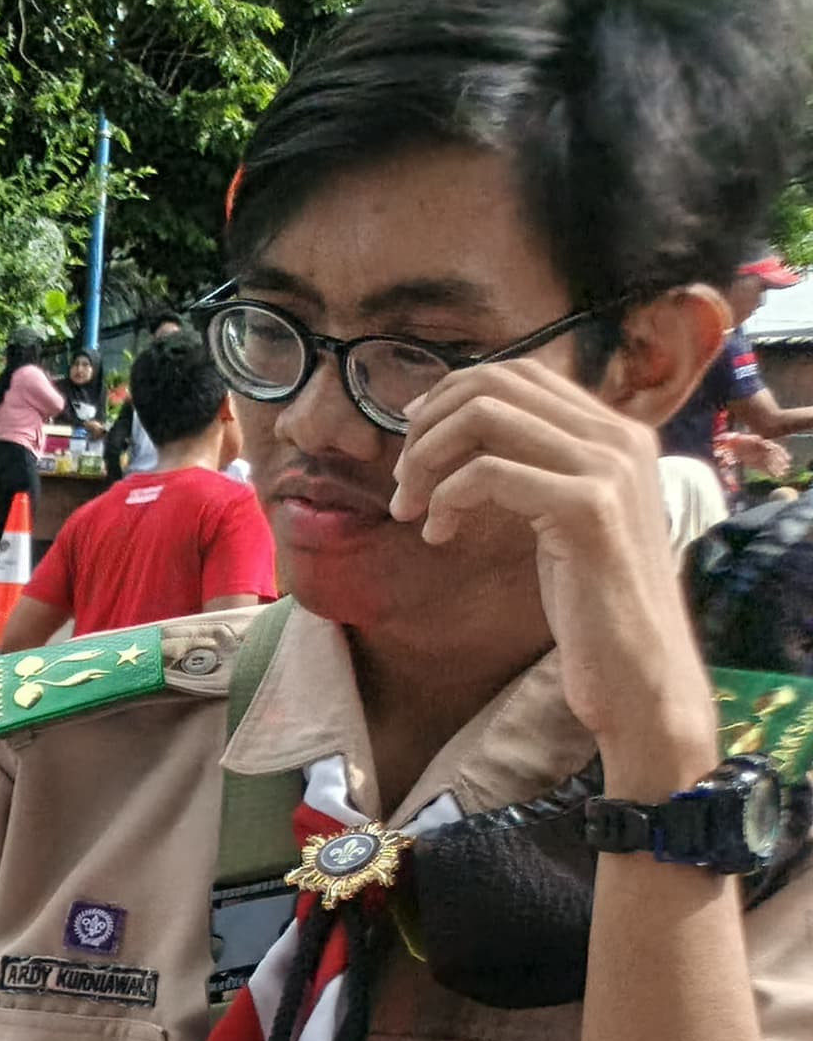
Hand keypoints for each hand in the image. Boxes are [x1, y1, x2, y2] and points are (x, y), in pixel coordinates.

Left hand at [386, 348, 718, 776]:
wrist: (637, 668)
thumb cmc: (590, 601)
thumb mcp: (561, 518)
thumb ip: (533, 468)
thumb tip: (463, 433)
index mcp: (614, 431)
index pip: (519, 372)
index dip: (452, 395)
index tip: (413, 440)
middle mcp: (619, 436)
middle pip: (496, 383)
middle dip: (429, 426)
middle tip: (402, 481)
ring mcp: (608, 468)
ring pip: (486, 417)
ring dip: (427, 459)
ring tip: (409, 509)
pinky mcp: (588, 509)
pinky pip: (488, 474)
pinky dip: (445, 498)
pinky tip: (436, 535)